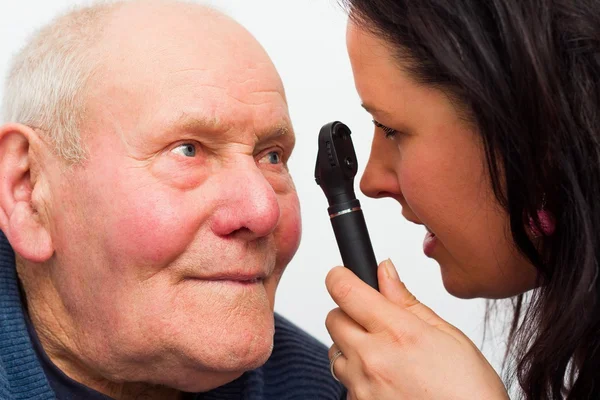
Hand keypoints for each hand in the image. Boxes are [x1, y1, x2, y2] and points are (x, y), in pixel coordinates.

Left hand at [325, 259, 508, 399]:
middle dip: (349, 313)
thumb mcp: (447, 335)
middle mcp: (372, 359)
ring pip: (335, 351)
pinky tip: (387, 380)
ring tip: (386, 356)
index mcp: (397, 332)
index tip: (343, 276)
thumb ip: (407, 301)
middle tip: (376, 322)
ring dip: (352, 347)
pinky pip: (345, 382)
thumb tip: (385, 272)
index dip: (340, 278)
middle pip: (333, 319)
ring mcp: (362, 387)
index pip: (344, 291)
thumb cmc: (469, 390)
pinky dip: (359, 376)